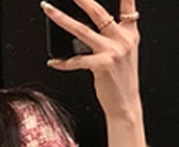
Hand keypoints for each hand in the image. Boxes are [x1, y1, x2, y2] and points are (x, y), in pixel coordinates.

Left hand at [41, 0, 141, 122]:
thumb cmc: (121, 82)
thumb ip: (113, 37)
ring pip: (81, 30)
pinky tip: (53, 62)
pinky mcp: (102, 65)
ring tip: (49, 9)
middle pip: (98, 11)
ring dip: (61, 19)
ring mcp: (112, 51)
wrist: (125, 106)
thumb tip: (87, 28)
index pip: (128, 6)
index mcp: (129, 34)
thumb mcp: (124, 54)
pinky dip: (63, 62)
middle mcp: (122, 39)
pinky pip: (76, 60)